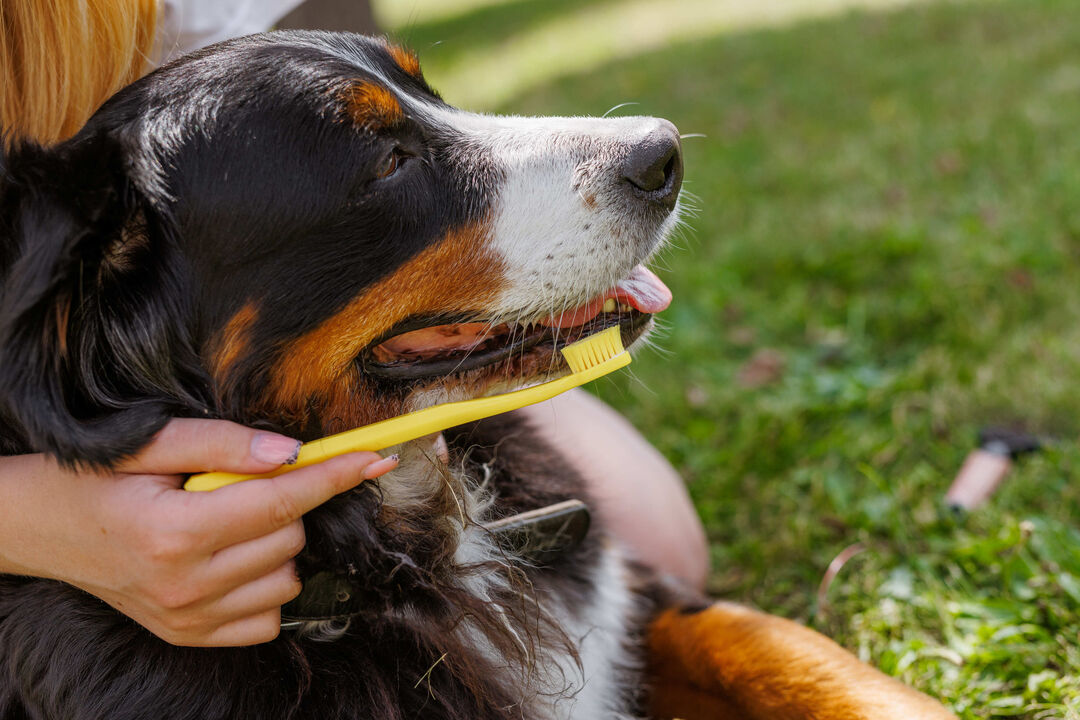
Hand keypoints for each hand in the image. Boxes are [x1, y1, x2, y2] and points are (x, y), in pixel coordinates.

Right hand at [0, 418, 396, 646]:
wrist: (44, 529)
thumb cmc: (97, 479)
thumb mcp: (151, 443)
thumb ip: (224, 443)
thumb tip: (292, 452)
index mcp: (175, 531)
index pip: (280, 501)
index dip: (334, 474)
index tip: (375, 457)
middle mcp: (185, 585)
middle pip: (290, 537)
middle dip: (284, 503)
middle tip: (238, 487)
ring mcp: (188, 620)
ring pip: (287, 578)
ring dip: (275, 545)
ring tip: (225, 524)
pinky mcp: (191, 637)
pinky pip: (269, 616)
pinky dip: (265, 584)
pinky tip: (229, 559)